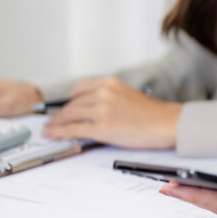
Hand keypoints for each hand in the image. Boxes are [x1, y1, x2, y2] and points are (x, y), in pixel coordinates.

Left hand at [42, 77, 181, 148]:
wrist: (167, 124)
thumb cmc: (153, 114)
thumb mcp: (129, 95)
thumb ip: (110, 97)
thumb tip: (94, 107)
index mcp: (110, 83)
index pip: (81, 89)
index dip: (69, 100)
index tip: (64, 106)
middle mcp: (103, 93)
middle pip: (73, 103)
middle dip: (60, 114)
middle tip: (53, 121)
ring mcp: (101, 110)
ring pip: (69, 115)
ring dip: (56, 123)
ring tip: (49, 129)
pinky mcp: (102, 128)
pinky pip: (73, 129)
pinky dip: (59, 132)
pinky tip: (52, 134)